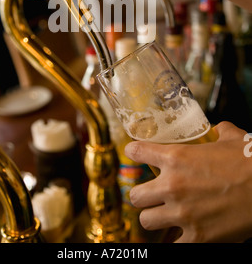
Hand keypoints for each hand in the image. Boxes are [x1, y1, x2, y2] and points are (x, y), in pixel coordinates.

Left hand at [125, 122, 251, 242]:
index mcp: (176, 157)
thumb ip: (217, 132)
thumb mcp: (231, 138)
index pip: (137, 152)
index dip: (134, 151)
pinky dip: (176, 239)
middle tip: (151, 194)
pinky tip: (182, 233)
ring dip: (154, 217)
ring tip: (164, 215)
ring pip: (146, 221)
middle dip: (142, 195)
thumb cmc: (250, 162)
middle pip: (135, 196)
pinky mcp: (197, 237)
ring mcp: (182, 214)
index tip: (134, 153)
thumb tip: (217, 131)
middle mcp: (172, 185)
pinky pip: (171, 244)